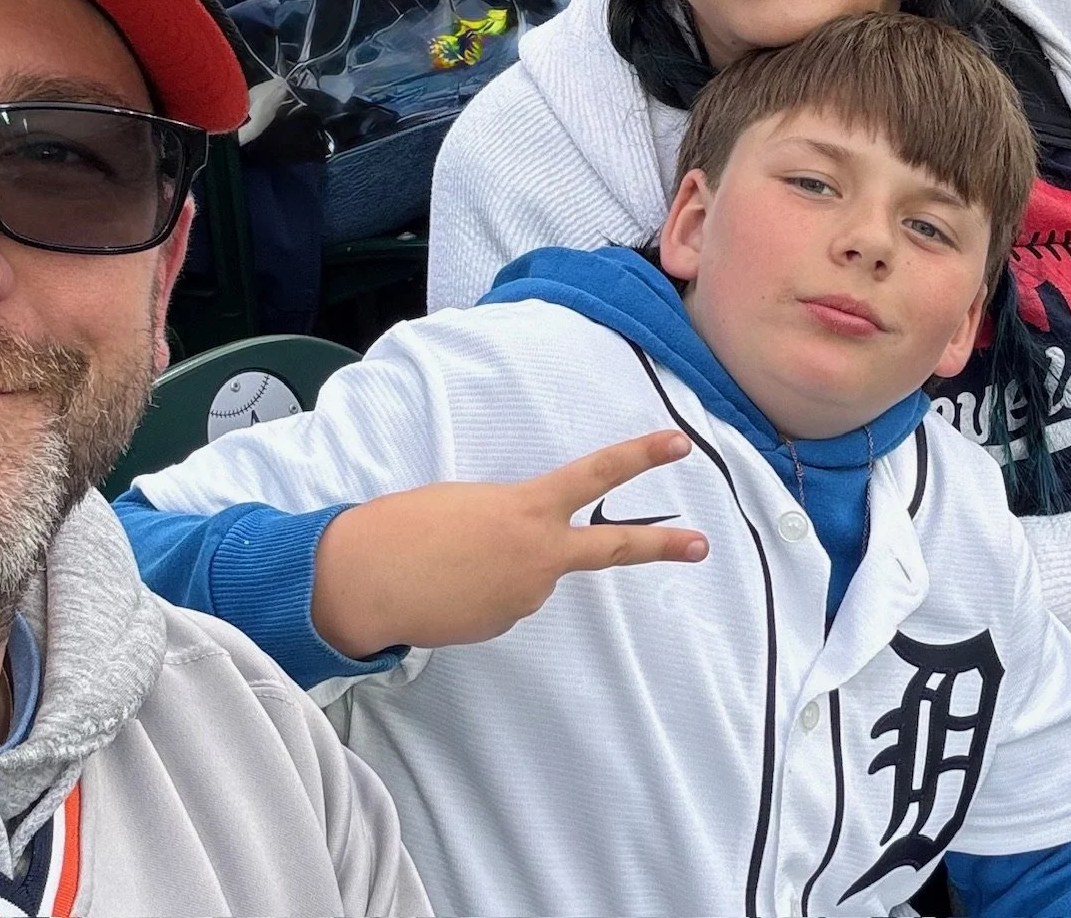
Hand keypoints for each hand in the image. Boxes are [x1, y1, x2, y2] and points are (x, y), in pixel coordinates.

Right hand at [311, 431, 708, 657]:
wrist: (369, 581)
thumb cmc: (408, 525)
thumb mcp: (468, 500)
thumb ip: (513, 516)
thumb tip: (527, 544)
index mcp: (527, 508)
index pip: (595, 475)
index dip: (639, 457)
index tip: (678, 444)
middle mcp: (538, 555)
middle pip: (612, 549)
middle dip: (660, 546)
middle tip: (701, 545)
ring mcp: (525, 596)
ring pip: (530, 575)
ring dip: (501, 565)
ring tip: (450, 560)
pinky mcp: (503, 625)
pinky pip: (504, 599)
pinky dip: (481, 590)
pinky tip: (447, 586)